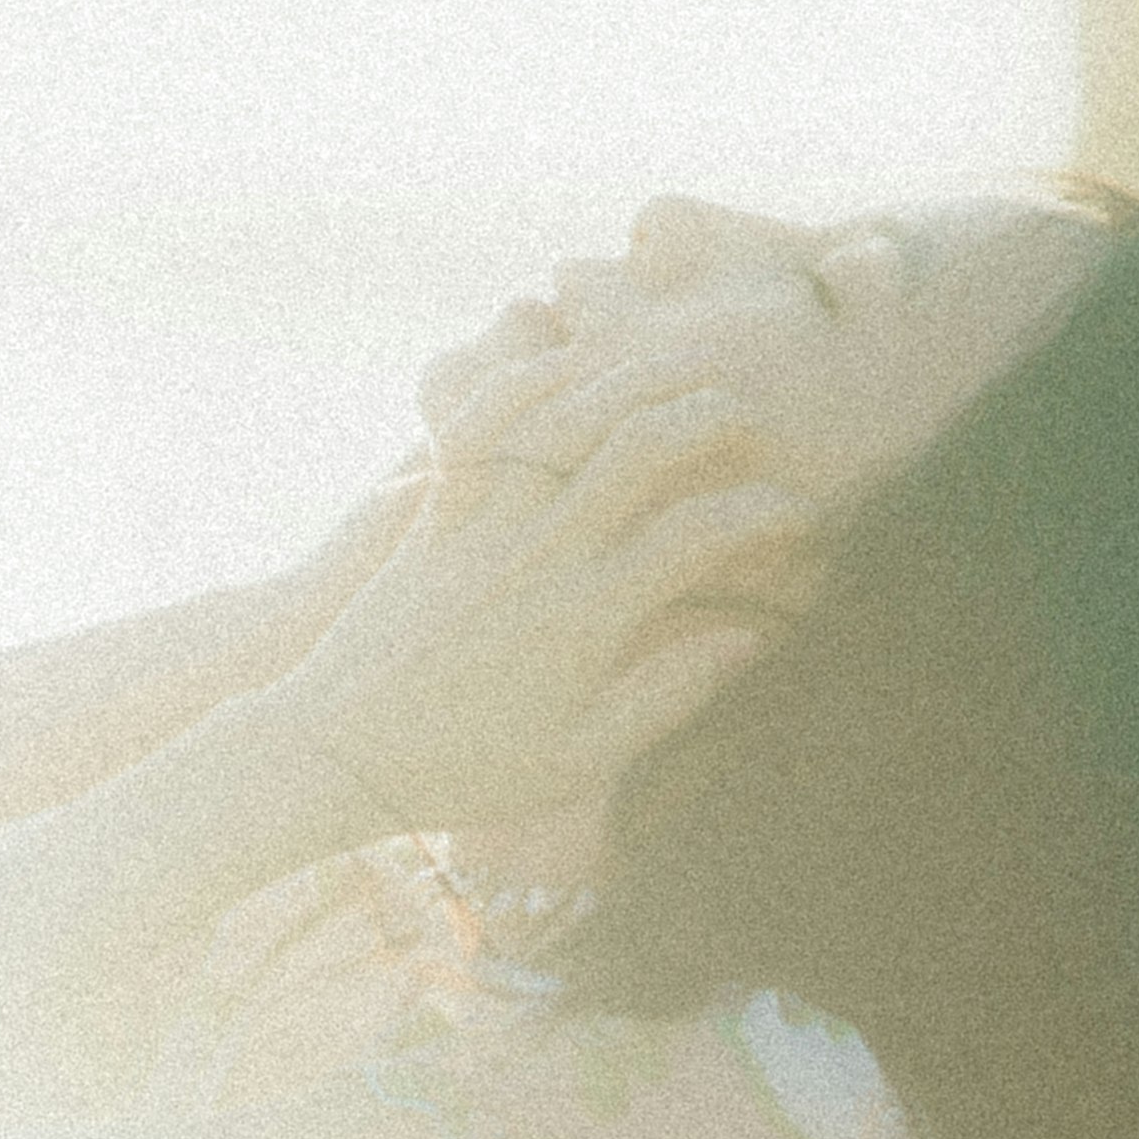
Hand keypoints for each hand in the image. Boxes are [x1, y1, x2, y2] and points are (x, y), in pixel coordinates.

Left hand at [262, 385, 809, 835]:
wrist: (340, 751)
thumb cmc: (467, 768)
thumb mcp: (581, 759)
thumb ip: (669, 696)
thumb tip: (751, 639)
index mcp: (586, 620)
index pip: (700, 534)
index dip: (765, 514)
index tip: (798, 517)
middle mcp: (538, 555)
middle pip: (641, 444)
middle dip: (709, 415)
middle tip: (747, 421)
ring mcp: (482, 522)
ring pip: (567, 412)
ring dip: (631, 378)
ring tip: (677, 373)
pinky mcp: (435, 506)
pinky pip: (485, 420)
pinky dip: (532, 379)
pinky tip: (573, 369)